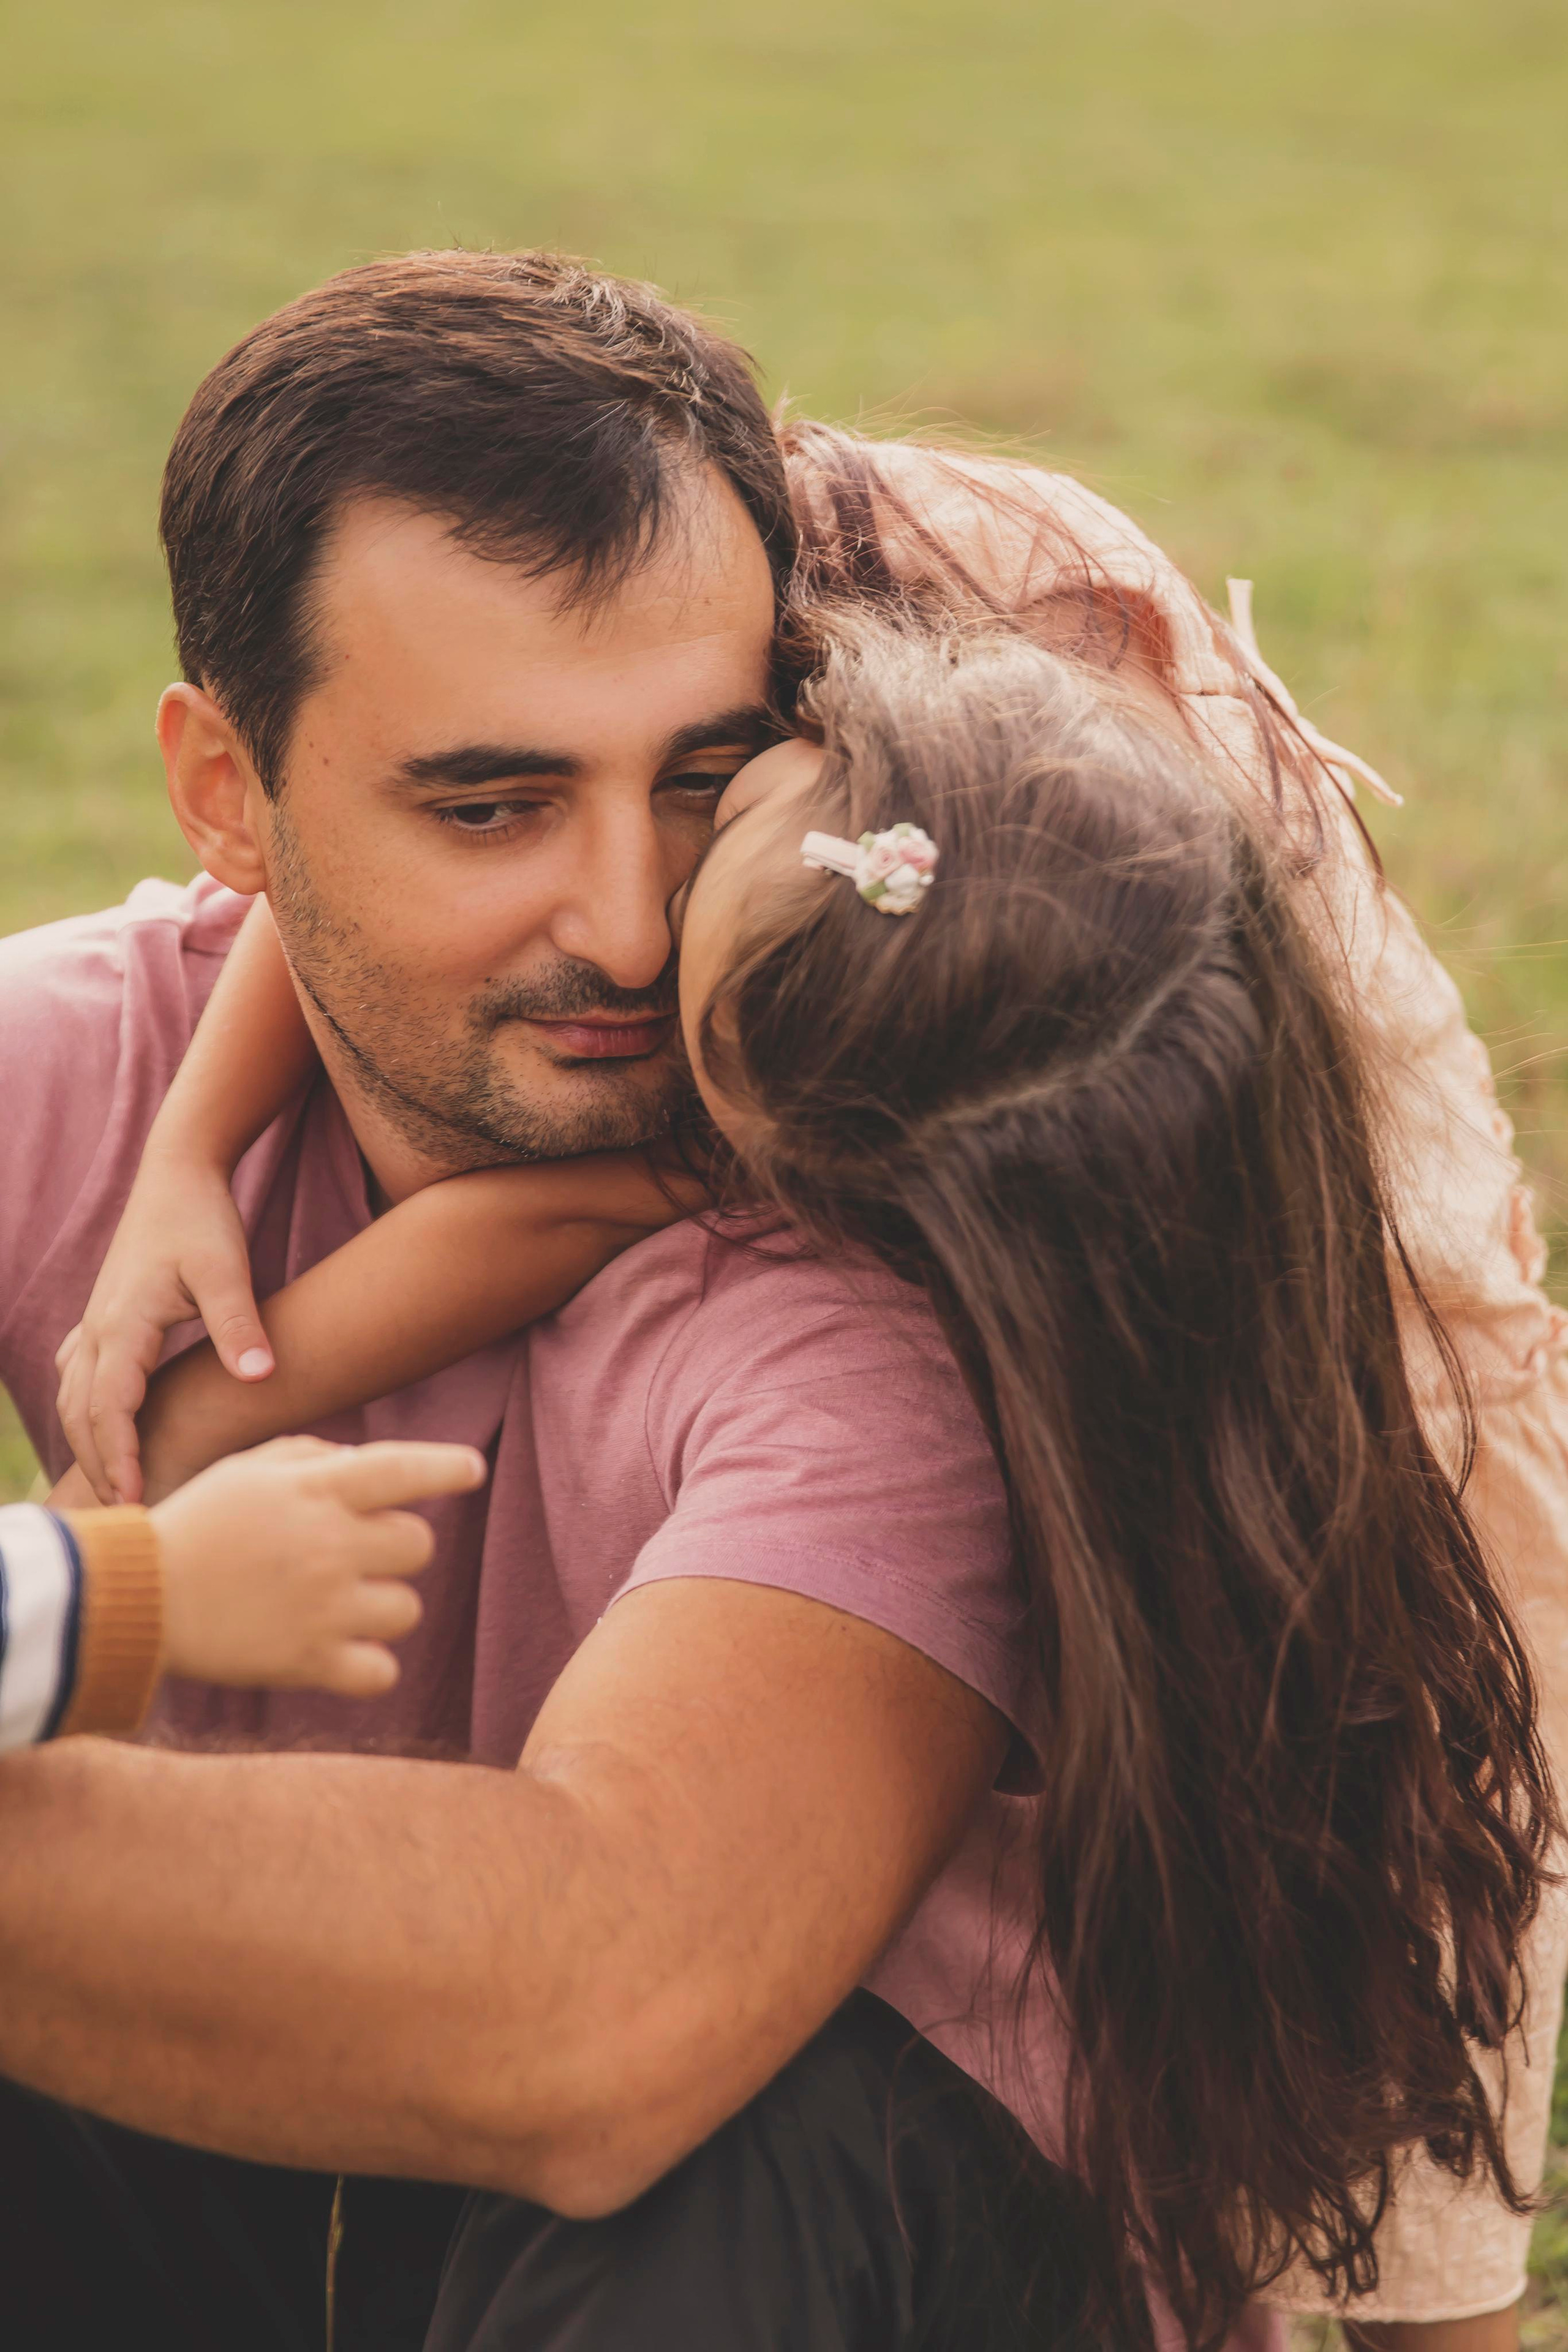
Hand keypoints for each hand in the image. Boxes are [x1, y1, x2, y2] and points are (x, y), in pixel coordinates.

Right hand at [56, 1150, 272, 1506]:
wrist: (178, 1172)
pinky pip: (78, 1377)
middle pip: (82, 1413)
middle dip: (98, 1465)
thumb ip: (241, 1325)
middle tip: (127, 1516)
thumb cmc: (203, 1218)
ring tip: (117, 1488)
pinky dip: (86, 1413)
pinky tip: (103, 1432)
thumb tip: (259, 1377)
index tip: (135, 1499)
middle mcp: (99, 1328)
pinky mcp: (104, 1316)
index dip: (120, 1457)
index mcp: (123, 1324)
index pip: (110, 1407)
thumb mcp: (228, 1269)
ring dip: (88, 1444)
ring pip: (73, 1397)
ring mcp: (95, 1322)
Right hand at [150, 1436, 486, 1696]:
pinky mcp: (308, 1661)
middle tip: (354, 1553)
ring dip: (382, 1606)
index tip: (471, 1470)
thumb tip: (361, 1463)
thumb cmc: (196, 1524)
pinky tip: (343, 1653)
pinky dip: (370, 1666)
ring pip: (406, 1608)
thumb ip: (311, 1458)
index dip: (446, 1468)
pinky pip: (381, 1672)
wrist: (134, 1596)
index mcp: (317, 1491)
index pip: (405, 1471)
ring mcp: (323, 1606)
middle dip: (396, 1546)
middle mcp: (330, 1545)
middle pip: (418, 1543)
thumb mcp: (247, 1471)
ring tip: (336, 1604)